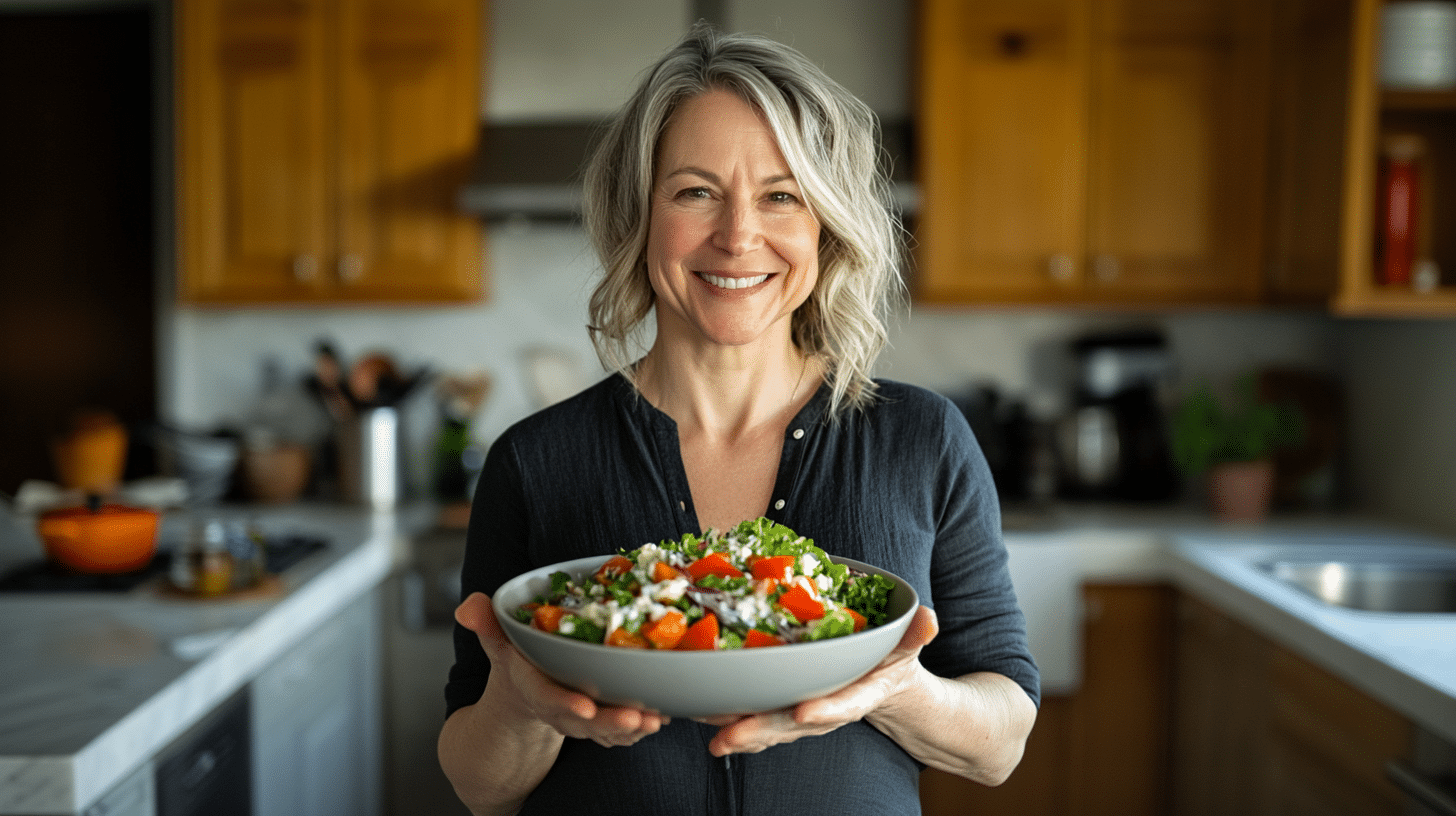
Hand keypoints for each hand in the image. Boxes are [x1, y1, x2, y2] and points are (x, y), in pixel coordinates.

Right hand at [455, 592, 669, 747]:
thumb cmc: (518, 660)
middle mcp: (558, 708)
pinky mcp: (600, 720)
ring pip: (607, 730)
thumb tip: (468, 606)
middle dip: (610, 722)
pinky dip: (640, 727)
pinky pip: (620, 730)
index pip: (547, 699)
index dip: (565, 704)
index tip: (586, 709)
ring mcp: (580, 718)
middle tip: (637, 719)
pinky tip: (664, 717)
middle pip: (584, 721)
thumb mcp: (499, 643)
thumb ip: (487, 625)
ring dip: (632, 728)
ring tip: (657, 720)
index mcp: (533, 687)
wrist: (524, 693)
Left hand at [703, 605, 939, 755]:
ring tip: (706, 729)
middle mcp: (828, 710)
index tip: (804, 712)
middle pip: (793, 724)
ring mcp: (804, 715)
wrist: (884, 688)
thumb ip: (916, 634)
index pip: (844, 705)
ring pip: (768, 727)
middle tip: (729, 735)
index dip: (826, 710)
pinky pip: (755, 718)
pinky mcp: (784, 711)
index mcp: (859, 693)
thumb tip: (930, 619)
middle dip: (761, 730)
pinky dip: (728, 719)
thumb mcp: (908, 646)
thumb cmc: (891, 661)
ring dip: (737, 730)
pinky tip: (699, 716)